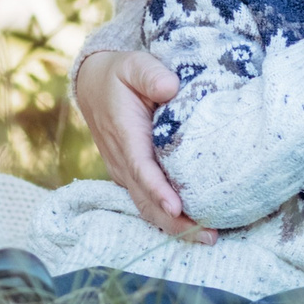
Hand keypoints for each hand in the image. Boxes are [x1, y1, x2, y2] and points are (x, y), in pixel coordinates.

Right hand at [73, 49, 212, 242]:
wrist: (94, 85)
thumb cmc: (122, 75)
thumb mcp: (135, 65)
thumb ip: (151, 74)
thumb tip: (171, 87)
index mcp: (125, 136)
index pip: (141, 168)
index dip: (158, 189)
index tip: (177, 206)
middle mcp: (123, 161)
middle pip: (146, 199)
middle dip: (174, 221)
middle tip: (208, 236)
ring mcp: (126, 171)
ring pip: (147, 206)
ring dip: (174, 226)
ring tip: (208, 238)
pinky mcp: (133, 175)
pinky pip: (149, 201)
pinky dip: (169, 218)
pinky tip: (195, 227)